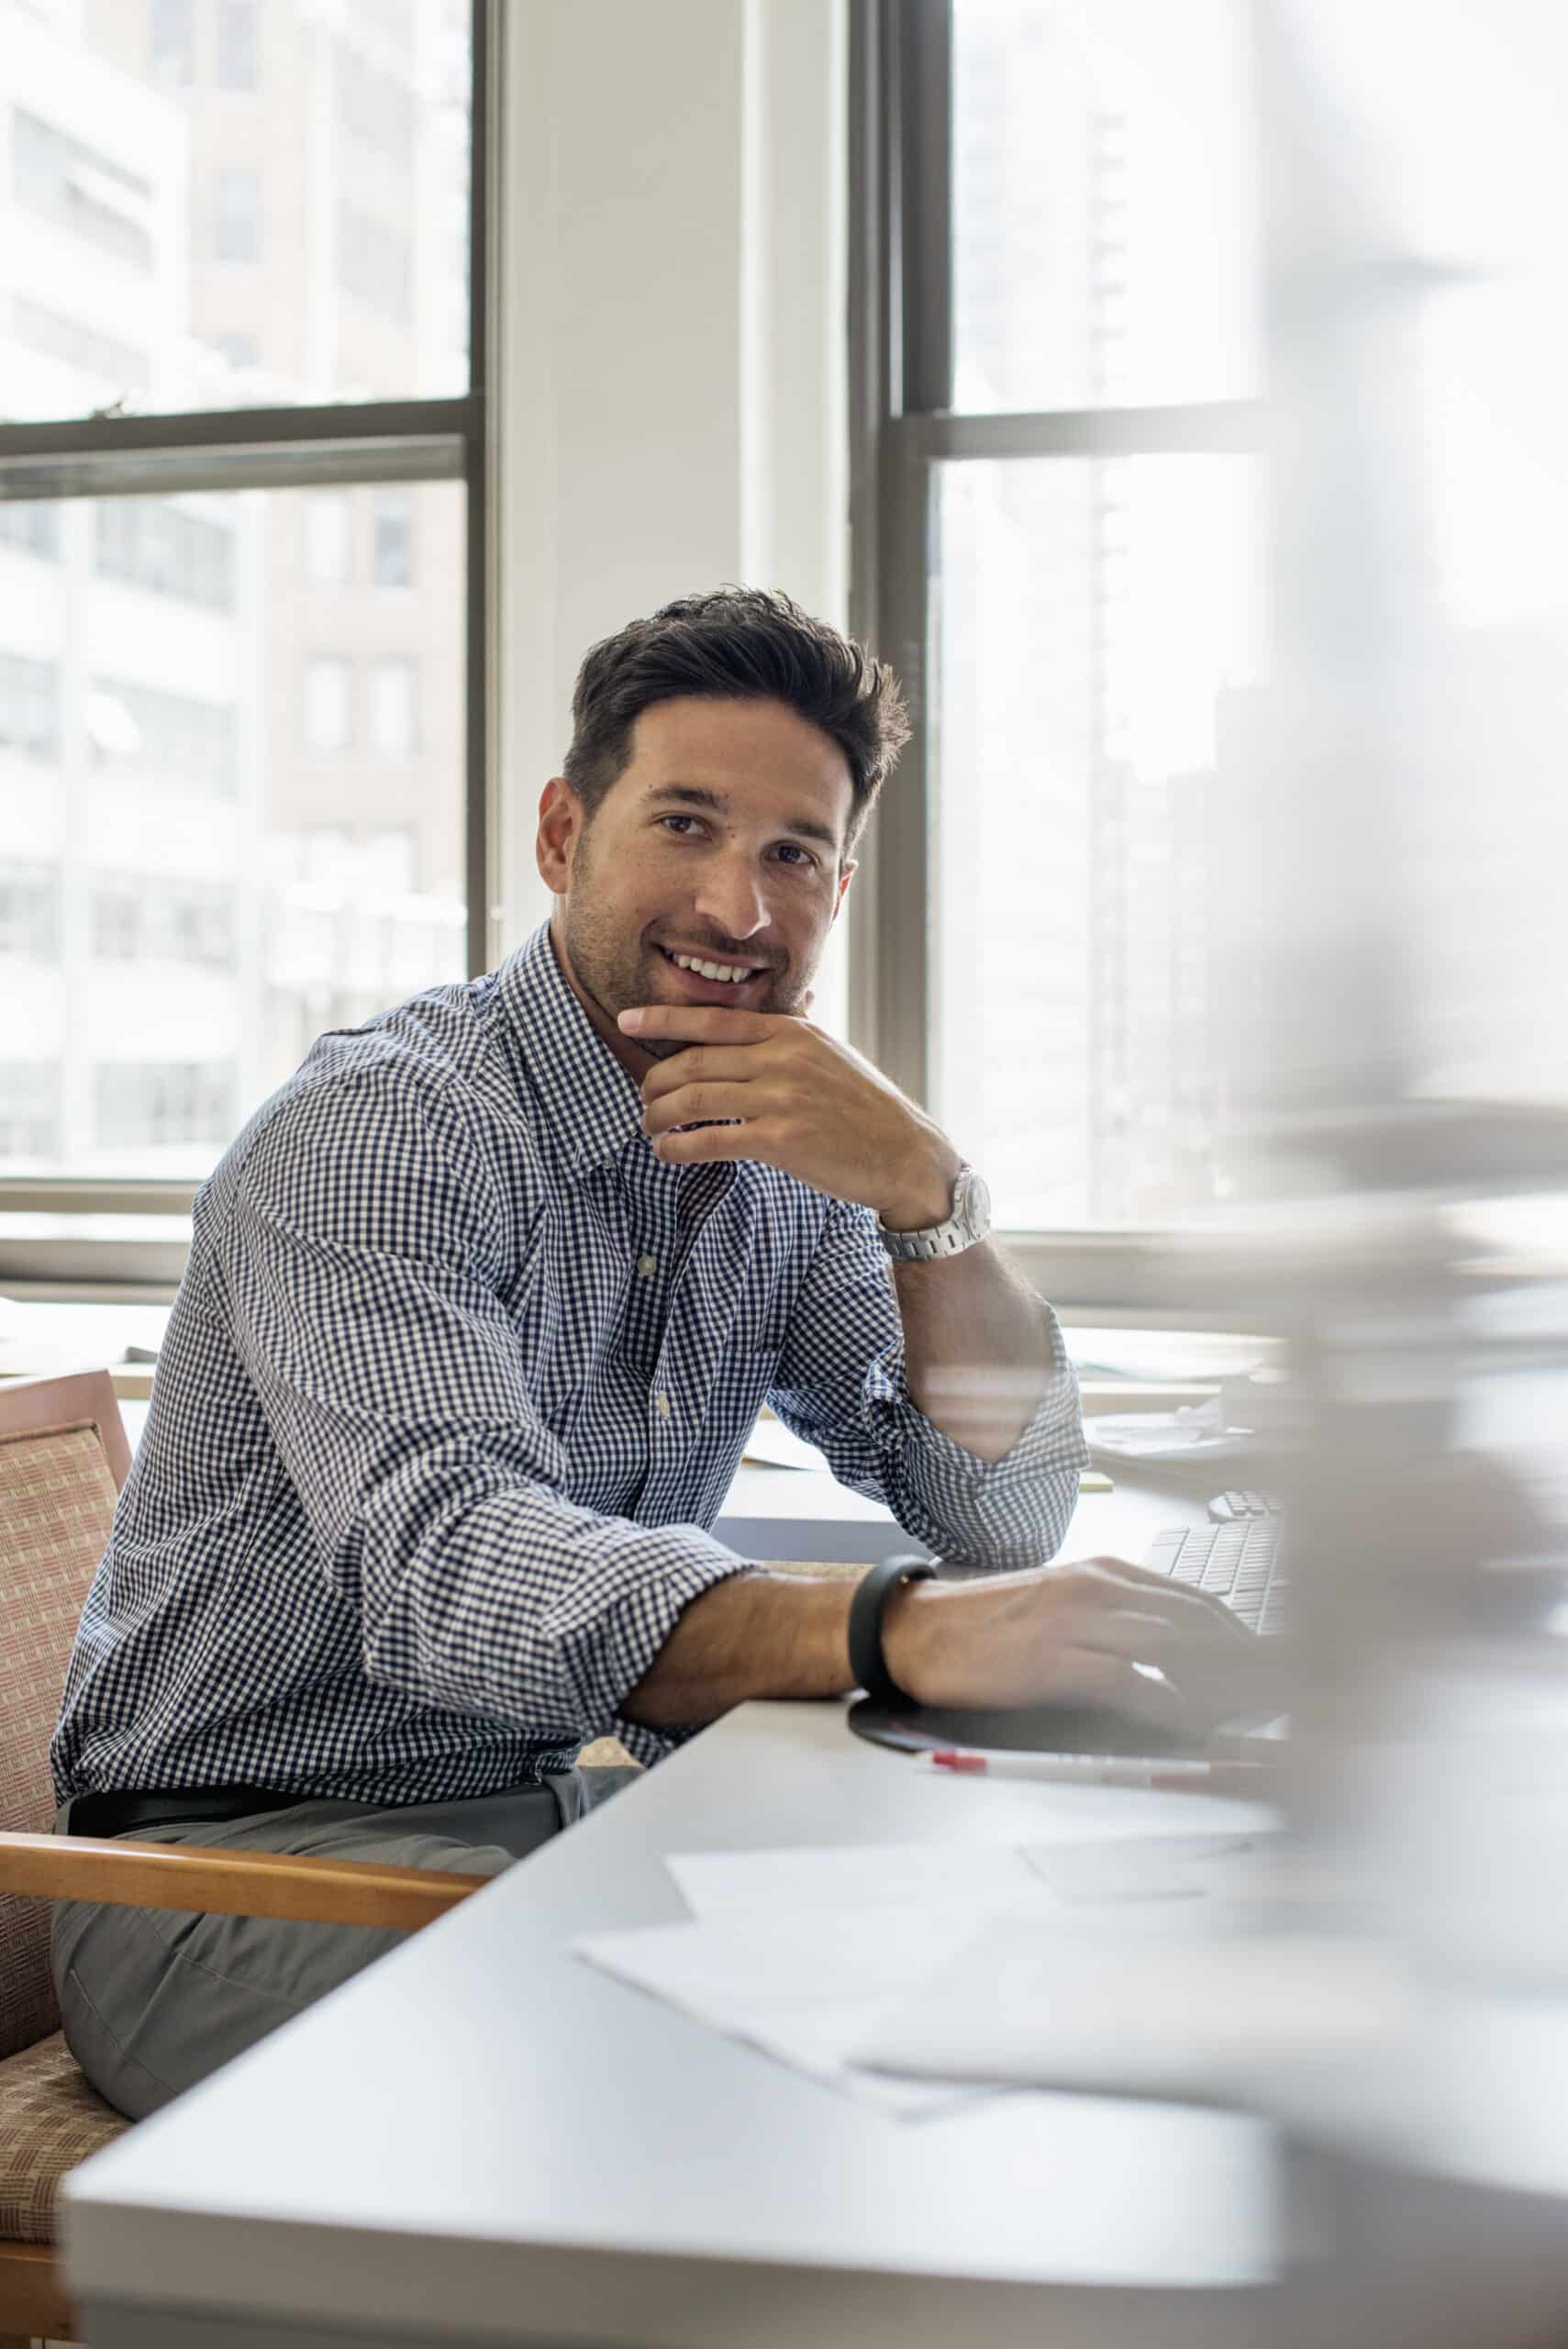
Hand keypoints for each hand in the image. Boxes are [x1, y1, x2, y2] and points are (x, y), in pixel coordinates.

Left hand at [620, 1003, 958, 1224]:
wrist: (904, 1153)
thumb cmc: (863, 1108)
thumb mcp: (828, 1055)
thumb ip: (788, 1040)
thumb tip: (753, 1028)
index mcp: (791, 1031)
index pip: (713, 1018)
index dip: (664, 1020)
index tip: (627, 1019)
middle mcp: (783, 1057)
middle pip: (695, 1061)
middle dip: (655, 1080)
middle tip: (642, 1097)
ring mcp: (783, 1097)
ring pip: (695, 1099)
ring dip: (660, 1115)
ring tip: (648, 1127)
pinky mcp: (783, 1139)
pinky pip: (712, 1140)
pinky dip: (680, 1147)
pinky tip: (667, 1153)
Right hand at [882, 1556, 1268, 1734]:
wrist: (921, 1630)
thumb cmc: (990, 1623)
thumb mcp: (1061, 1601)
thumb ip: (1116, 1617)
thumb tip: (1174, 1650)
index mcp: (1101, 1573)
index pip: (1193, 1598)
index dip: (1237, 1634)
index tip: (1265, 1664)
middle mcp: (1095, 1589)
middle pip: (1193, 1620)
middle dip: (1241, 1659)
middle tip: (1272, 1692)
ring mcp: (1074, 1624)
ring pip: (1170, 1645)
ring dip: (1214, 1681)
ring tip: (1244, 1710)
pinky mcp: (1052, 1662)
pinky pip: (1128, 1682)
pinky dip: (1165, 1703)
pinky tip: (1185, 1721)